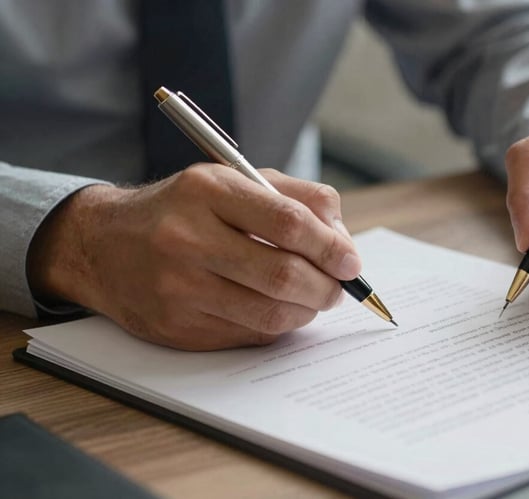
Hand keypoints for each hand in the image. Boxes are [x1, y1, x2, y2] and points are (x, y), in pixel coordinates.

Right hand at [27, 164, 360, 349]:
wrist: (104, 245)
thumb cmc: (184, 209)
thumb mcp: (234, 181)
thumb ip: (296, 197)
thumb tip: (342, 240)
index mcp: (207, 190)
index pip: (289, 223)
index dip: (331, 247)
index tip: (351, 263)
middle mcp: (187, 238)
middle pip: (284, 275)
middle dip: (327, 288)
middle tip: (338, 288)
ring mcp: (178, 287)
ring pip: (270, 314)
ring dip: (306, 311)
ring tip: (312, 299)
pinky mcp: (175, 326)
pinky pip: (248, 336)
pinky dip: (276, 326)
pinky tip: (276, 310)